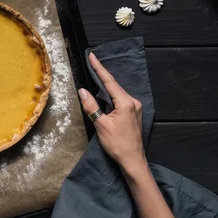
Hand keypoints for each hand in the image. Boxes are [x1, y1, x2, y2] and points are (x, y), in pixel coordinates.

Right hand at [78, 52, 145, 174]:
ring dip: (106, 85)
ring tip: (96, 75)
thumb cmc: (117, 144)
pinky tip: (105, 93)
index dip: (99, 68)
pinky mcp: (134, 113)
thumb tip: (83, 91)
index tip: (92, 56)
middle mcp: (133, 102)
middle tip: (92, 62)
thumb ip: (92, 106)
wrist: (133, 160)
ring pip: (117, 93)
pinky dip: (111, 95)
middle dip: (102, 75)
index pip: (109, 82)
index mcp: (125, 103)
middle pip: (114, 85)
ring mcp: (135, 108)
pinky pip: (120, 99)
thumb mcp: (101, 125)